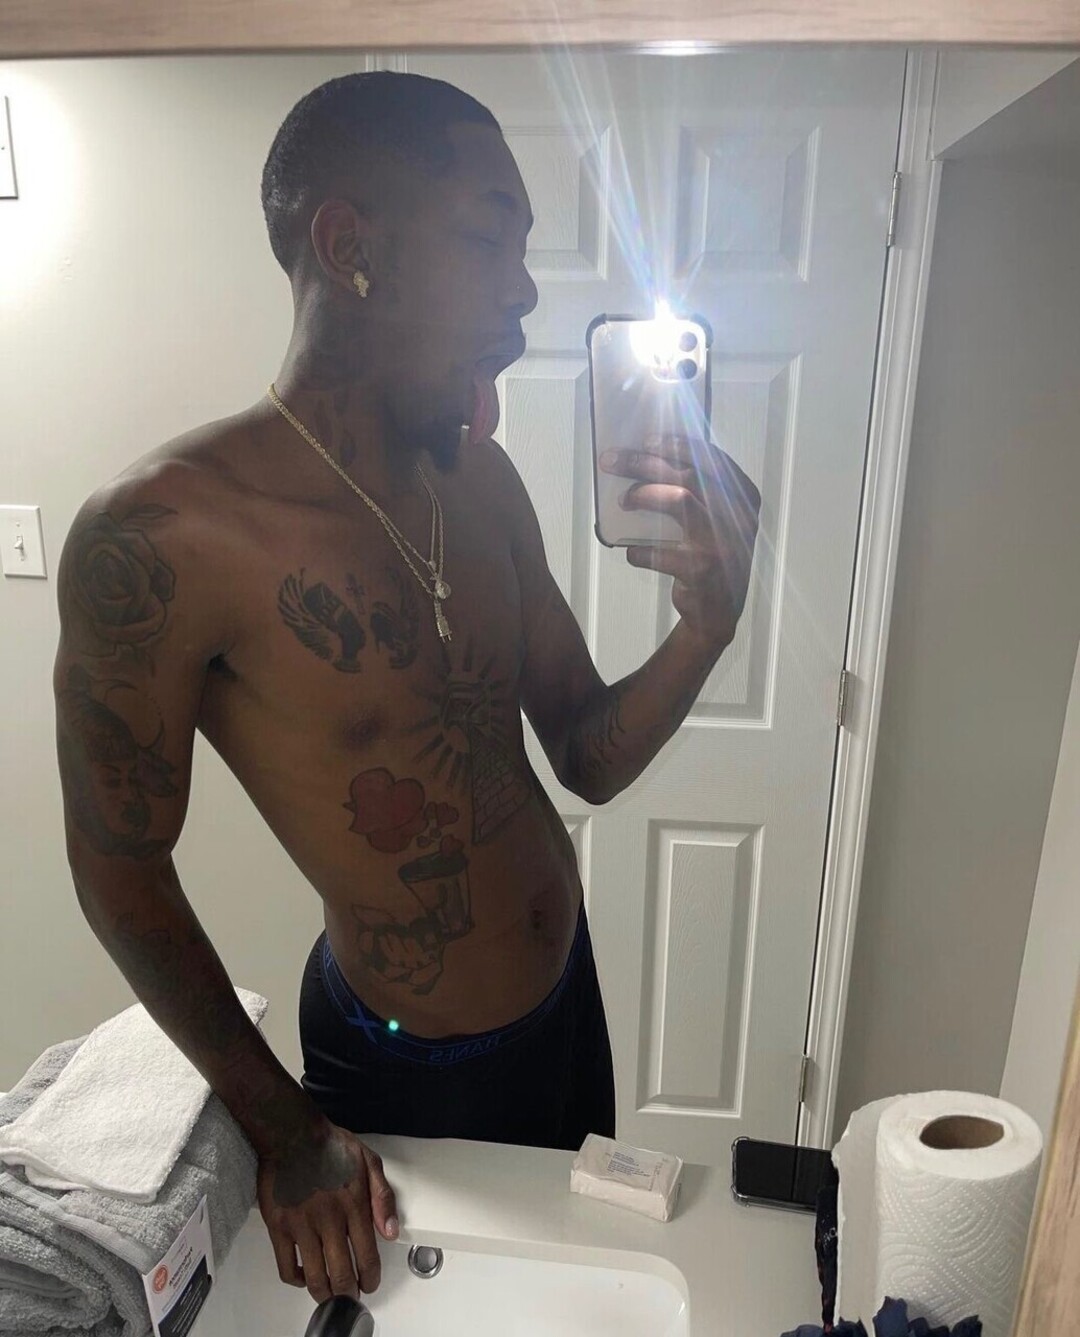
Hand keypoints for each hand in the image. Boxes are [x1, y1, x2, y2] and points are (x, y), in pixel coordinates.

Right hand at [256, 1117, 398, 1301]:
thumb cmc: (331, 1146)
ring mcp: (301, 1225)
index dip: (371, 1279)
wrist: (293, 1134)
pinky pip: (286, 1267)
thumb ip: (383, 1198)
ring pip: (314, 1277)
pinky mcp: (278, 1227)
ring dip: (324, 1293)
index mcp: (354, 1205)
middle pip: (341, 1275)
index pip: (367, 1257)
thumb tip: (390, 1231)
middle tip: (351, 1295)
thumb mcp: (370, 1162)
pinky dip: (296, 1280)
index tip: (370, 1284)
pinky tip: (303, 1275)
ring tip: (329, 1294)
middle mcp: (329, 1219)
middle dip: (349, 1293)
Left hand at [600, 435, 760, 648]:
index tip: (647, 439)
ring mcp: (723, 544)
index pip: (712, 458)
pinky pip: (660, 551)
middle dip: (644, 462)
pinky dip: (639, 550)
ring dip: (644, 494)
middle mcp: (739, 518)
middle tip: (612, 460)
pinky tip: (633, 552)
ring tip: (623, 500)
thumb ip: (697, 492)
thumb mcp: (715, 521)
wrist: (717, 613)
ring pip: (680, 499)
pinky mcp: (703, 571)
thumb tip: (647, 460)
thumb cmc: (710, 556)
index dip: (678, 444)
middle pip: (689, 474)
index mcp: (745, 499)